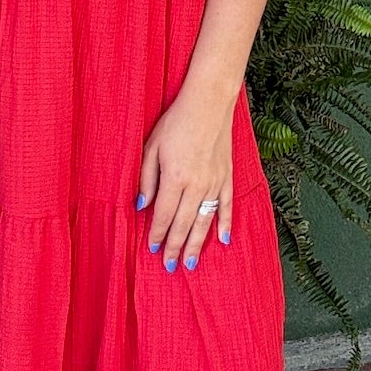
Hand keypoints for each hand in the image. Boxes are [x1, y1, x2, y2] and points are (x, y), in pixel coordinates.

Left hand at [136, 85, 233, 270]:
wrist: (209, 103)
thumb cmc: (175, 122)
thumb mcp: (152, 146)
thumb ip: (146, 178)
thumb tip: (142, 206)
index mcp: (175, 178)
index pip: (163, 215)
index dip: (157, 234)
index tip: (152, 249)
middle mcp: (196, 185)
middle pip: (183, 224)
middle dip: (175, 247)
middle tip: (170, 266)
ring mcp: (215, 182)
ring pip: (204, 221)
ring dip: (196, 244)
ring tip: (190, 263)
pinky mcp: (228, 177)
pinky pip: (227, 206)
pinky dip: (225, 224)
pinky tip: (222, 240)